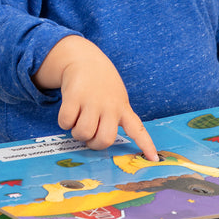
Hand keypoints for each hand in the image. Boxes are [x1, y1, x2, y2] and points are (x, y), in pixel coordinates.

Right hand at [34, 36, 157, 160]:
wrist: (85, 58)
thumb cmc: (102, 84)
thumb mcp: (117, 97)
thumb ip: (116, 116)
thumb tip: (102, 141)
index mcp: (122, 108)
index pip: (138, 129)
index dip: (146, 145)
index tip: (154, 159)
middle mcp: (110, 106)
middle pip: (105, 139)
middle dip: (93, 144)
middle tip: (89, 135)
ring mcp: (93, 101)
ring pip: (83, 133)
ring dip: (77, 133)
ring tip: (78, 121)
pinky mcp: (74, 96)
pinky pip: (66, 122)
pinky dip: (64, 122)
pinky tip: (70, 111)